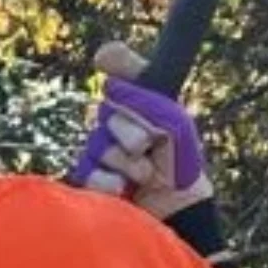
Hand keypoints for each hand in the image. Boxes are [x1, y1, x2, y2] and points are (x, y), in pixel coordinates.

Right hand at [76, 39, 213, 220]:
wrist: (177, 213)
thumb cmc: (180, 168)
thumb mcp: (170, 123)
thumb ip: (141, 93)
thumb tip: (102, 55)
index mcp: (141, 106)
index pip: (124, 75)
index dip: (119, 65)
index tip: (107, 60)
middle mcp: (120, 125)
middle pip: (109, 110)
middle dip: (130, 129)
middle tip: (149, 146)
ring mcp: (104, 153)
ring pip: (98, 143)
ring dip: (125, 161)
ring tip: (144, 176)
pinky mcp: (93, 180)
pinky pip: (88, 171)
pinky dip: (108, 181)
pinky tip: (123, 191)